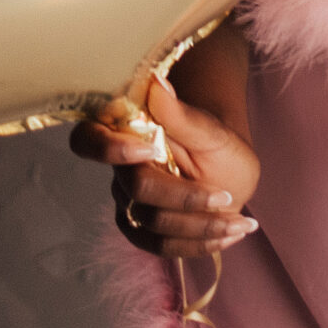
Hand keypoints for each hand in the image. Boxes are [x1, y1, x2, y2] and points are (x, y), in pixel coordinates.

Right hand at [68, 75, 260, 259]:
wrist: (230, 173)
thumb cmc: (218, 146)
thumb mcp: (211, 131)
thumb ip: (180, 114)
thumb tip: (156, 81)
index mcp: (126, 135)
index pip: (87, 140)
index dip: (109, 149)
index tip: (148, 150)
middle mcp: (121, 170)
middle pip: (137, 189)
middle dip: (185, 197)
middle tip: (226, 197)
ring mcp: (129, 202)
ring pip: (152, 224)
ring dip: (200, 227)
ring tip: (240, 223)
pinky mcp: (141, 231)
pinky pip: (161, 246)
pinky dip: (198, 244)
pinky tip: (229, 236)